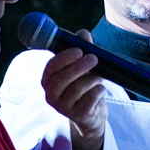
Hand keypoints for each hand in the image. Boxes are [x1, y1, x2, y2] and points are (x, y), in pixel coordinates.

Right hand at [40, 30, 106, 149]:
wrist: (92, 114)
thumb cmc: (84, 87)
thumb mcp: (83, 67)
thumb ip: (82, 49)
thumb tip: (82, 33)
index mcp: (48, 82)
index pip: (50, 68)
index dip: (64, 58)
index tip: (79, 50)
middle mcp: (51, 96)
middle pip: (61, 80)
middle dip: (79, 67)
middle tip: (93, 58)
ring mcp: (63, 108)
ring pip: (76, 89)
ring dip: (92, 79)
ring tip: (99, 77)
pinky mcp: (78, 116)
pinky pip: (89, 100)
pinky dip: (98, 91)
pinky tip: (101, 89)